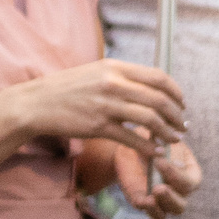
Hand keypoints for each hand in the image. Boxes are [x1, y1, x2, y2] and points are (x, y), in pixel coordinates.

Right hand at [0, 61, 184, 154]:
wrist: (36, 103)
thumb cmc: (66, 88)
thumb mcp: (95, 72)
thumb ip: (121, 77)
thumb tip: (149, 86)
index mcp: (114, 67)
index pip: (158, 77)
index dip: (176, 92)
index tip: (181, 103)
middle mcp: (113, 84)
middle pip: (158, 100)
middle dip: (176, 115)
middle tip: (182, 125)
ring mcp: (106, 106)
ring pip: (149, 120)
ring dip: (167, 132)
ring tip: (173, 139)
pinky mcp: (98, 127)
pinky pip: (132, 138)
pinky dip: (148, 147)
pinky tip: (154, 151)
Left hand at [113, 137, 201, 218]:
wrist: (132, 146)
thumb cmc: (153, 139)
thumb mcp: (160, 137)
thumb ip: (165, 142)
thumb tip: (165, 147)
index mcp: (190, 173)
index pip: (189, 181)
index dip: (175, 174)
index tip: (159, 161)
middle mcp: (179, 191)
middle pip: (181, 205)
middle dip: (171, 198)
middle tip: (159, 188)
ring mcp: (163, 199)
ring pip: (167, 213)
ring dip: (159, 208)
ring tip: (150, 198)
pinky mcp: (146, 202)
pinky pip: (150, 212)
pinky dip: (146, 208)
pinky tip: (141, 200)